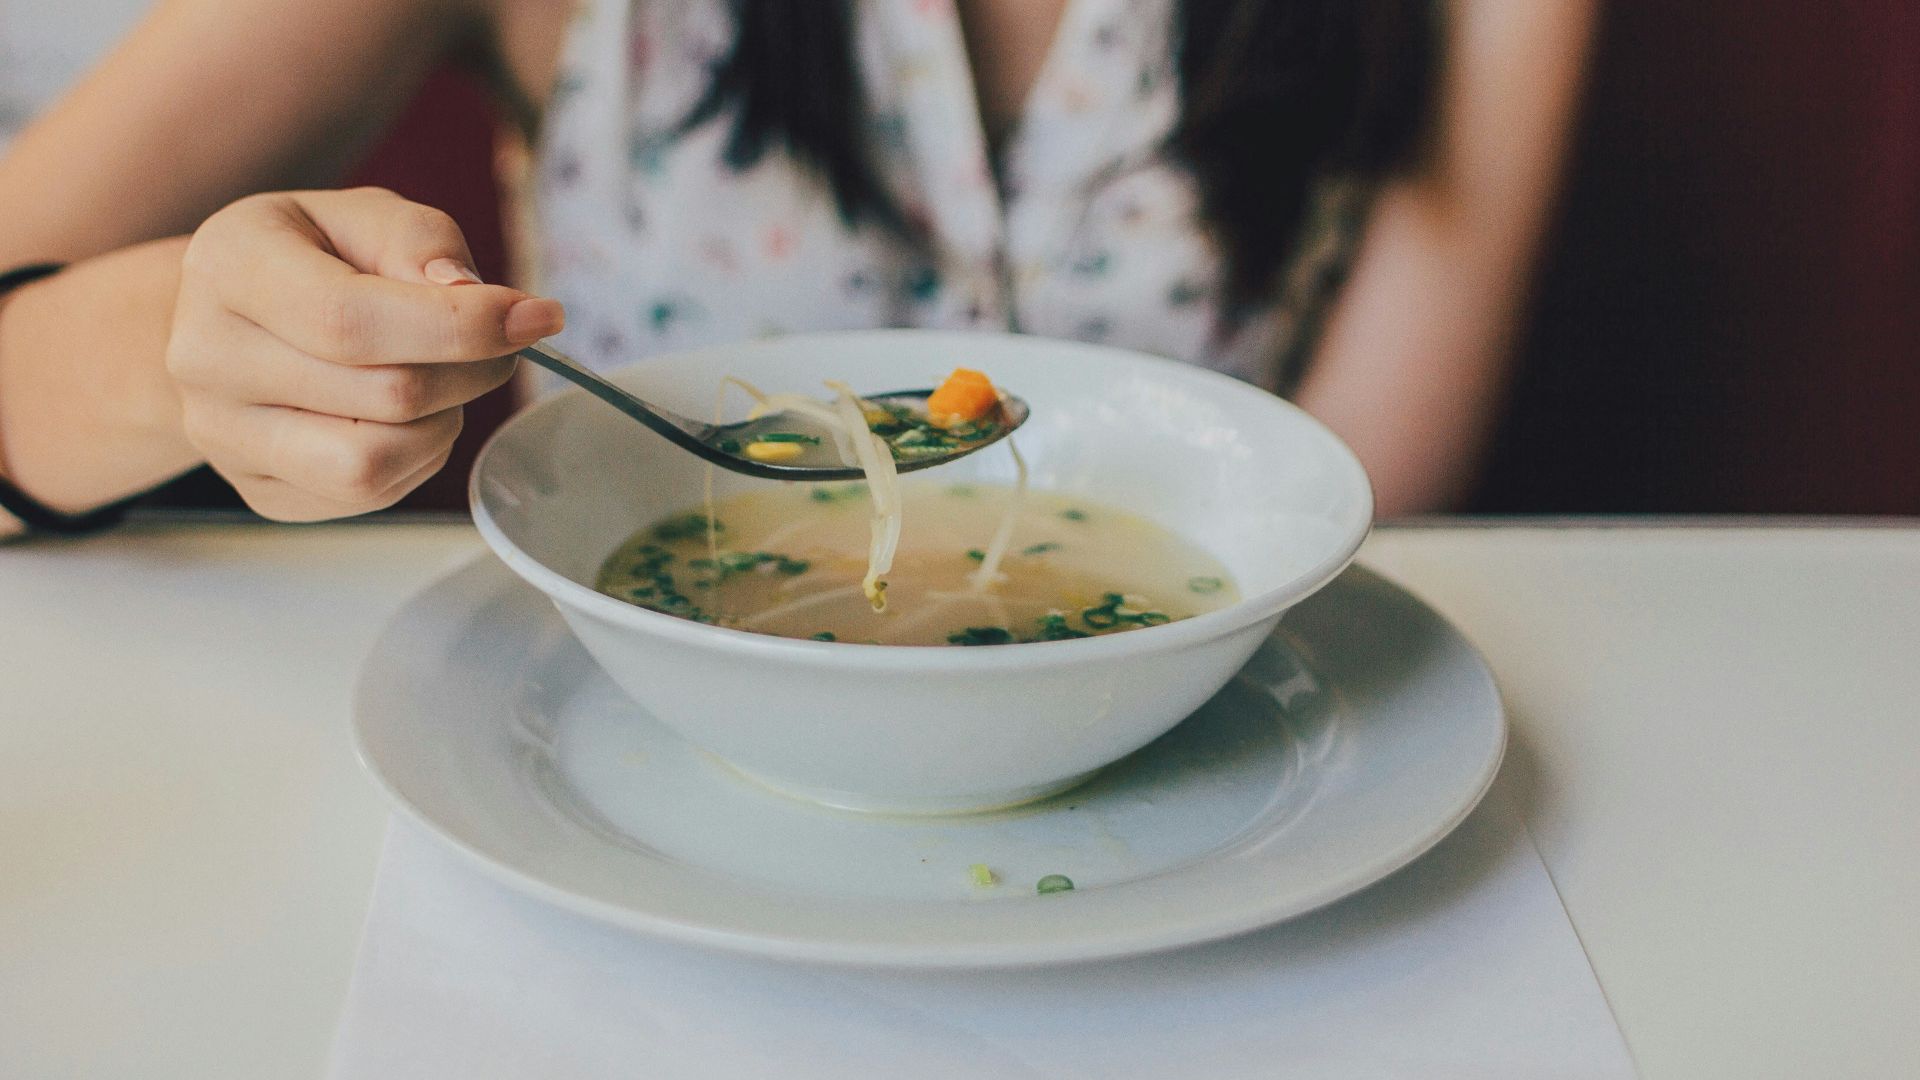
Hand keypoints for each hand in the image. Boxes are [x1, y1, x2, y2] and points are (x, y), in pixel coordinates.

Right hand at [165, 187, 562, 520]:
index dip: (460, 327)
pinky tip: (408, 419)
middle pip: (383, 395)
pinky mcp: (257, 489)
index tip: (534, 317)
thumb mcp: (361, 214)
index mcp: (230, 267)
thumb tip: (472, 297)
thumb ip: (419, 241)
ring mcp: (224, 434)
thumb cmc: (310, 257)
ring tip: (443, 382)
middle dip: (471, 371)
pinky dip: (415, 459)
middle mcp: (208, 357)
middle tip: (498, 345)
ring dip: (442, 423)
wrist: (226, 317)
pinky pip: (366, 497)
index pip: (351, 320)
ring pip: (373, 464)